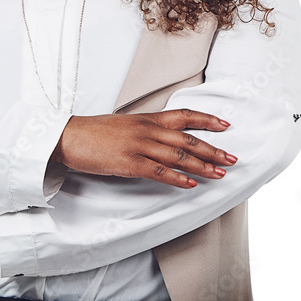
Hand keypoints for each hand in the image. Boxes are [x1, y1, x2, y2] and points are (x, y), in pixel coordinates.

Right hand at [52, 108, 237, 188]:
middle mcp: (146, 130)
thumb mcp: (123, 125)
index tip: (225, 125)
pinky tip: (192, 184)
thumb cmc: (93, 133)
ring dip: (203, 166)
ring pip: (178, 156)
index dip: (207, 120)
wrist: (68, 137)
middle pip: (187, 139)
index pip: (183, 115)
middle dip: (213, 149)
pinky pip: (160, 172)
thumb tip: (163, 139)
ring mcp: (138, 146)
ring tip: (220, 173)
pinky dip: (179, 179)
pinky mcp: (129, 163)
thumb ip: (144, 130)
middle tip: (232, 158)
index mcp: (145, 118)